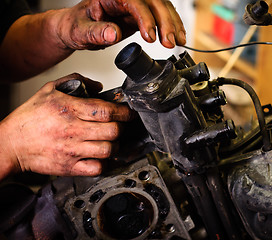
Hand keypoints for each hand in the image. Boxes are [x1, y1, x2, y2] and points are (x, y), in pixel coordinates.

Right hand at [0, 73, 132, 178]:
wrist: (10, 144)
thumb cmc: (29, 118)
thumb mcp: (49, 90)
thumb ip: (75, 82)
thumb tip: (98, 86)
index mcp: (69, 110)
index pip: (105, 111)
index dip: (123, 112)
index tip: (128, 113)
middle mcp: (72, 131)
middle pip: (112, 131)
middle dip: (121, 128)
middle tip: (119, 126)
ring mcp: (71, 150)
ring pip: (108, 150)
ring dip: (115, 146)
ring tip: (111, 141)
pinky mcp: (69, 167)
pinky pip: (96, 168)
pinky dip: (104, 163)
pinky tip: (101, 157)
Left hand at [54, 0, 185, 49]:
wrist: (76, 27)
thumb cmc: (76, 26)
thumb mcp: (80, 31)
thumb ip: (96, 32)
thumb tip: (113, 33)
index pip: (134, 2)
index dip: (145, 18)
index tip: (150, 37)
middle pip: (153, 2)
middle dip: (165, 22)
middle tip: (170, 42)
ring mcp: (135, 4)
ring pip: (161, 7)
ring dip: (172, 24)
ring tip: (178, 41)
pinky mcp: (141, 14)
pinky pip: (161, 15)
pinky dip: (171, 26)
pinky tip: (178, 36)